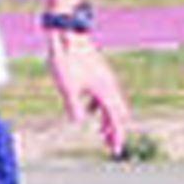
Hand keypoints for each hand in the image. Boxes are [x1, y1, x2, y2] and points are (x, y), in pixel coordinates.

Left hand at [47, 32, 131, 158]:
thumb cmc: (66, 59)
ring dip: (107, 119)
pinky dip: (99, 107)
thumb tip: (77, 121)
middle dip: (115, 130)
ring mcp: (104, 77)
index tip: (116, 151)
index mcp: (105, 91)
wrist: (66, 32)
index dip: (117, 136)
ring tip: (101, 133)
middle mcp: (109, 84)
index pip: (116, 119)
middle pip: (117, 113)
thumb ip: (73, 107)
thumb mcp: (66, 87)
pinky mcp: (97, 72)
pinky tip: (88, 111)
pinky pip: (102, 94)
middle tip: (111, 146)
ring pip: (111, 103)